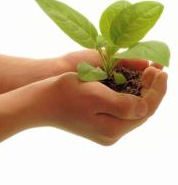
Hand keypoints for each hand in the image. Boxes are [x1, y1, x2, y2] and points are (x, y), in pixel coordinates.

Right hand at [20, 60, 166, 145]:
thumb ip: (125, 104)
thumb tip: (145, 105)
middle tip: (156, 67)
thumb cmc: (64, 94)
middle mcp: (111, 134)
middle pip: (140, 111)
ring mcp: (103, 129)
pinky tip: (129, 82)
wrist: (39, 101)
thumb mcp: (96, 96)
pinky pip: (119, 108)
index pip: (146, 109)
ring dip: (140, 90)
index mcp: (113, 129)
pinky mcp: (96, 122)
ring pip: (130, 109)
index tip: (161, 69)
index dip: (157, 89)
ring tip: (146, 72)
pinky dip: (128, 94)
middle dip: (150, 89)